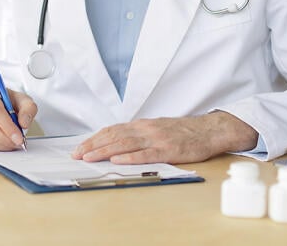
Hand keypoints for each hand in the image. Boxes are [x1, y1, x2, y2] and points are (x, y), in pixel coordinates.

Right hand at [0, 86, 36, 150]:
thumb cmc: (8, 102)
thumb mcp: (22, 100)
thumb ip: (28, 109)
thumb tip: (24, 124)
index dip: (8, 127)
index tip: (19, 137)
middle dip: (5, 138)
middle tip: (18, 143)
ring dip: (1, 144)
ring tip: (12, 142)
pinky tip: (3, 143)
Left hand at [70, 111, 258, 163]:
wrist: (209, 130)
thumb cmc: (182, 132)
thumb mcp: (156, 129)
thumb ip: (138, 135)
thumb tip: (115, 144)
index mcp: (141, 125)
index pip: (111, 130)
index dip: (94, 139)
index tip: (79, 148)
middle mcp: (146, 129)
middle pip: (114, 136)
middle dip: (93, 146)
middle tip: (77, 155)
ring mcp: (157, 139)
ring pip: (126, 144)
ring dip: (105, 151)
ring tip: (90, 158)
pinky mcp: (169, 150)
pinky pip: (147, 154)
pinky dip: (131, 157)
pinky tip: (118, 161)